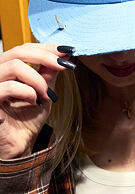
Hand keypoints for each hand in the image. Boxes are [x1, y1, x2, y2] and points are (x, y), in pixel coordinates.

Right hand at [0, 43, 74, 158]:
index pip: (24, 48)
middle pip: (18, 51)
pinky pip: (7, 87)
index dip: (46, 47)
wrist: (19, 145)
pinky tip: (34, 101)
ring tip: (47, 94)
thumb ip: (49, 73)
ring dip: (37, 79)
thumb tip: (64, 54)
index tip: (67, 51)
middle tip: (64, 65)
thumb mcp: (44, 92)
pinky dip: (27, 92)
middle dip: (45, 56)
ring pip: (14, 65)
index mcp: (7, 69)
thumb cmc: (27, 120)